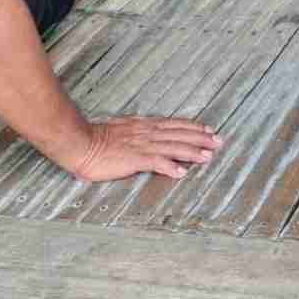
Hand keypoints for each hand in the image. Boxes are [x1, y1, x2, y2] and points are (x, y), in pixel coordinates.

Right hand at [65, 115, 221, 181]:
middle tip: (219, 142)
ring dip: (192, 152)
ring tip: (208, 157)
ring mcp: (141, 145)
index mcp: (144, 126)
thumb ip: (137, 133)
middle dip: (201, 138)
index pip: (174, 125)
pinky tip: (182, 173)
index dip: (193, 127)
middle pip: (179, 134)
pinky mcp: (133, 159)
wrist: (79, 142)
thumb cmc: (96, 139)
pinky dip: (170, 167)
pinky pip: (156, 163)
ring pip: (173, 147)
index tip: (209, 130)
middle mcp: (147, 133)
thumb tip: (149, 137)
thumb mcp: (122, 130)